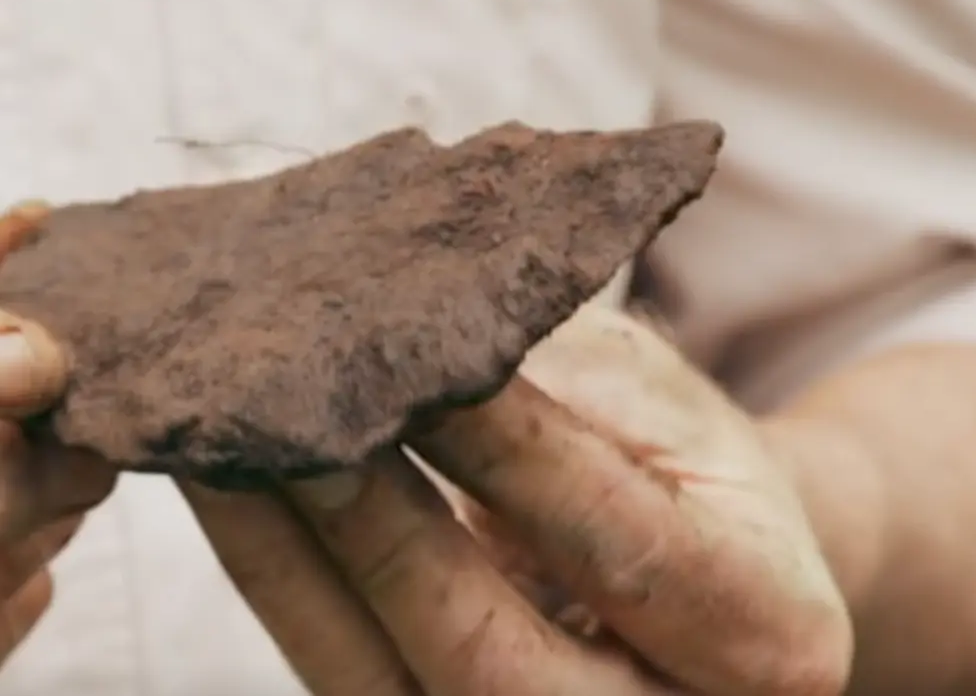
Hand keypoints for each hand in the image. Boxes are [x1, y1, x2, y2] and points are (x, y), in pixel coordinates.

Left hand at [184, 305, 851, 695]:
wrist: (703, 575)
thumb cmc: (682, 464)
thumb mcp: (661, 405)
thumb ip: (556, 383)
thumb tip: (395, 318)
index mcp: (764, 631)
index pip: (620, 544)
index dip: (507, 454)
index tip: (400, 359)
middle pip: (486, 658)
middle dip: (371, 537)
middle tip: (274, 424)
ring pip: (386, 687)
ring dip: (287, 565)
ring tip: (210, 452)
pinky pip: (347, 676)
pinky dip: (282, 585)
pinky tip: (227, 496)